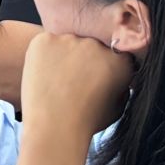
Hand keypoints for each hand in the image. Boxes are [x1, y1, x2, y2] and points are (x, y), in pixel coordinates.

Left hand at [20, 31, 134, 140]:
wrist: (55, 126)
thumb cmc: (85, 122)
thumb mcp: (117, 107)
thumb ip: (120, 85)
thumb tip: (116, 75)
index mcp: (119, 61)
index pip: (114, 53)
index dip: (103, 65)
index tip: (94, 76)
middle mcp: (97, 45)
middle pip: (90, 45)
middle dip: (83, 59)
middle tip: (72, 79)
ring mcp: (70, 39)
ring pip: (67, 43)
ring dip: (63, 56)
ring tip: (56, 80)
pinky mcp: (45, 39)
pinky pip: (45, 42)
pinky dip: (44, 55)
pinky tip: (44, 74)